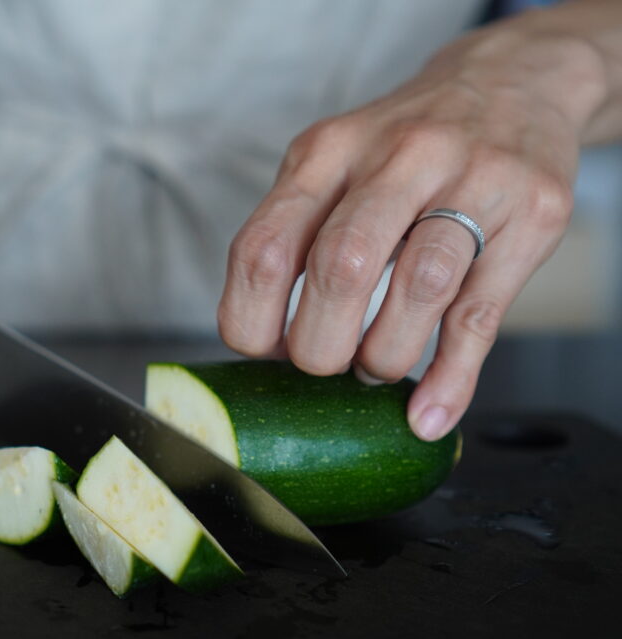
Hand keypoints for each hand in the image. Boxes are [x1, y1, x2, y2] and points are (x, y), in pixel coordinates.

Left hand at [218, 15, 609, 440]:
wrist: (511, 82)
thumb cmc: (402, 148)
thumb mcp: (333, 164)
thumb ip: (296, 234)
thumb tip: (264, 342)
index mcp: (326, 152)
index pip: (265, 247)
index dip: (252, 318)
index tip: (263, 352)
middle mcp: (397, 156)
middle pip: (343, 268)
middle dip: (319, 346)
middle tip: (322, 367)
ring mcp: (471, 179)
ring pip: (419, 287)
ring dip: (385, 355)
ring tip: (375, 370)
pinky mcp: (531, 214)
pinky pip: (481, 313)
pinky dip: (450, 377)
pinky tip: (427, 411)